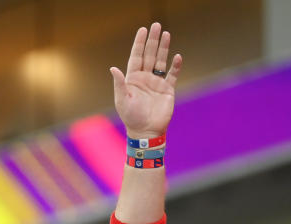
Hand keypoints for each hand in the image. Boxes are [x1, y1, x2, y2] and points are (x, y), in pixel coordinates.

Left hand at [110, 23, 182, 138]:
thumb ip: (119, 84)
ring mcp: (156, 82)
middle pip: (149, 55)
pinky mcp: (167, 89)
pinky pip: (172, 74)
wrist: (146, 131)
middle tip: (156, 25)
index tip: (142, 30)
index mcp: (132, 79)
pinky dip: (175, 65)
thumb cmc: (131, 117)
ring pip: (160, 61)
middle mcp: (145, 78)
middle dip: (152, 40)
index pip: (136, 56)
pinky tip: (177, 56)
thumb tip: (113, 68)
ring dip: (163, 48)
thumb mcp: (122, 100)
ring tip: (166, 34)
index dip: (139, 43)